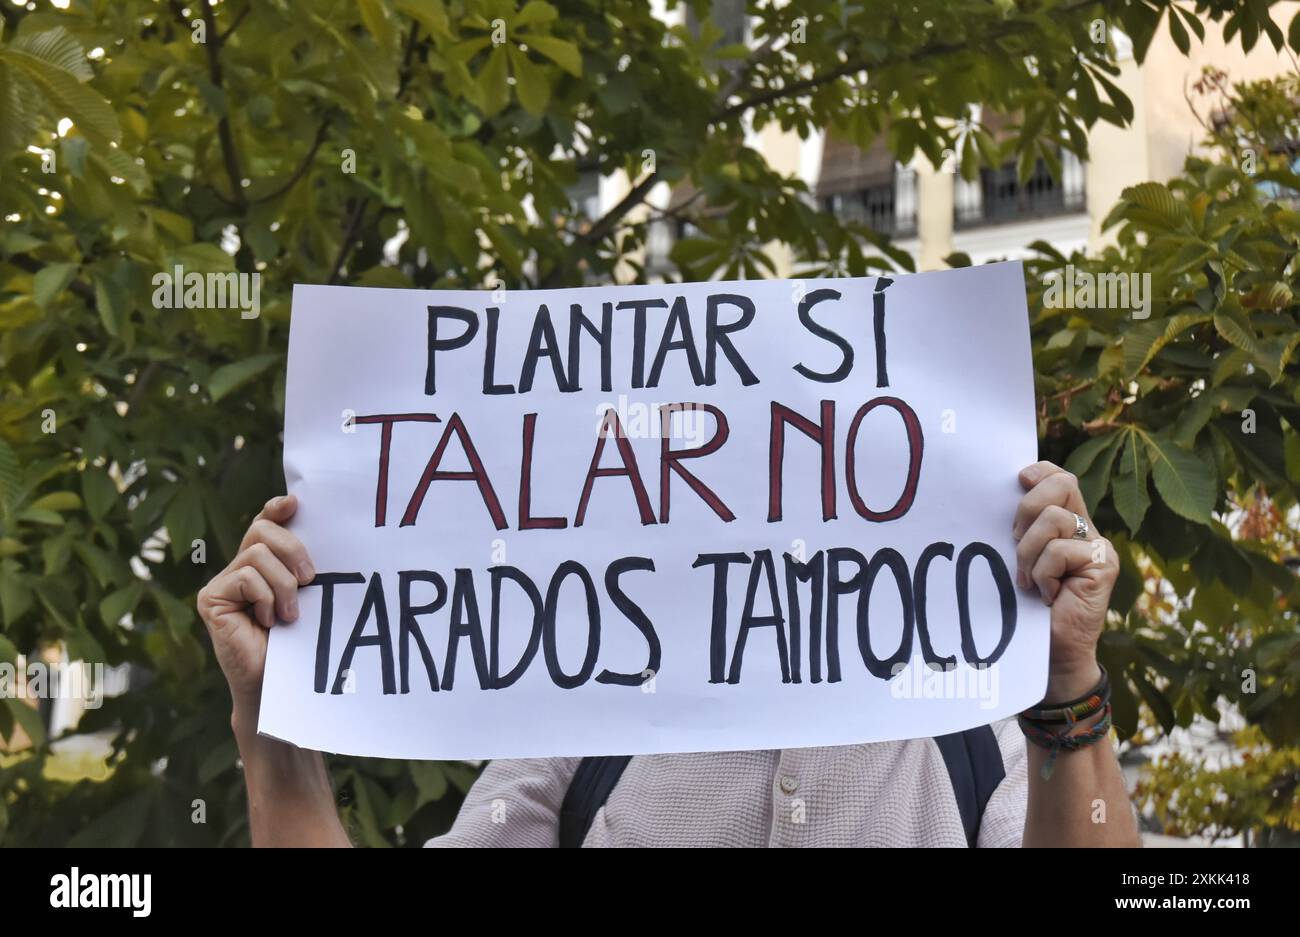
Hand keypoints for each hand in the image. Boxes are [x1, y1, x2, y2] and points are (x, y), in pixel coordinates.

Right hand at [197, 494, 314, 719]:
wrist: (280, 683)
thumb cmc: (299, 641)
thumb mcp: (307, 595)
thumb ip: (304, 566)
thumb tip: (317, 531)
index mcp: (261, 564)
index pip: (265, 524)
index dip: (277, 509)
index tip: (295, 504)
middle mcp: (238, 568)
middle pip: (262, 531)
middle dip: (293, 548)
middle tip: (310, 579)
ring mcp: (221, 583)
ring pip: (257, 554)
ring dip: (284, 584)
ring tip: (290, 614)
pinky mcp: (211, 599)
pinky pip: (246, 578)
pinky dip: (266, 598)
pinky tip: (268, 622)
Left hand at [1012, 461, 1116, 703]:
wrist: (1049, 652)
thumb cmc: (1026, 606)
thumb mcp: (1018, 559)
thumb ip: (1019, 530)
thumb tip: (1002, 494)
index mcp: (1066, 523)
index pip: (1060, 477)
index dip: (1040, 472)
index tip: (1018, 480)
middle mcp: (1086, 530)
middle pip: (1063, 484)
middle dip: (1028, 507)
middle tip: (1014, 540)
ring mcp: (1098, 547)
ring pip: (1056, 519)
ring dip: (1029, 552)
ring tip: (1028, 580)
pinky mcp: (1104, 566)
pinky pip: (1061, 551)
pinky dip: (1043, 573)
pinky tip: (1045, 594)